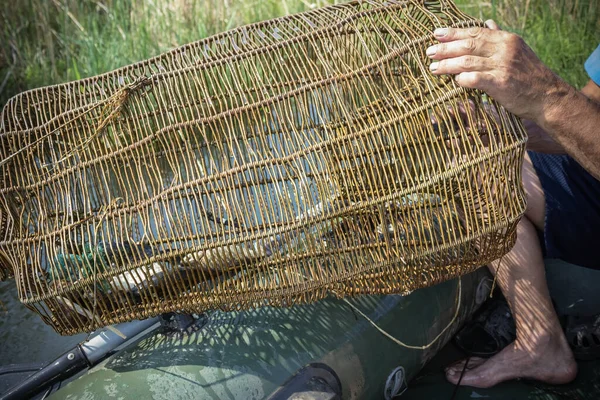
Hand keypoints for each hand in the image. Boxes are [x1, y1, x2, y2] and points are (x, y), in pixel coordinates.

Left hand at [426, 20, 565, 120]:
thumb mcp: (518, 50)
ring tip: (434, 68)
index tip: (436, 34)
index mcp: (506, 39)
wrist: (547, 97)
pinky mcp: (501, 83)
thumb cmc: (529, 76)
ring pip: (468, 61)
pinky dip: (462, 79)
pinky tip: (454, 81)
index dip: (454, 33)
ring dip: (448, 65)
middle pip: (468, 45)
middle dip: (446, 48)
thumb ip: (500, 38)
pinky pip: (475, 79)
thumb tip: (488, 23)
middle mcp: (504, 49)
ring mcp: (503, 66)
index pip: (475, 33)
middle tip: (430, 52)